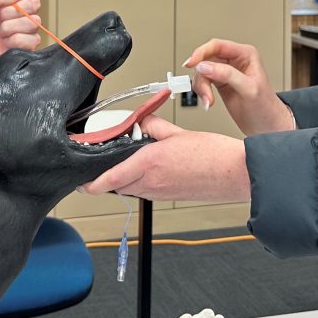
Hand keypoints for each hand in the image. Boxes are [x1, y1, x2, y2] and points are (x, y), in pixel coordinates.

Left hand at [78, 115, 248, 201]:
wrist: (235, 174)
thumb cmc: (212, 155)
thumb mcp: (178, 132)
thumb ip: (155, 126)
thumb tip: (142, 121)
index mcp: (150, 164)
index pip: (111, 179)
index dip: (92, 185)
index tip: (82, 183)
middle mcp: (152, 182)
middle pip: (118, 186)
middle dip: (107, 179)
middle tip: (104, 164)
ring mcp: (161, 193)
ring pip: (131, 189)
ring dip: (125, 180)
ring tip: (131, 161)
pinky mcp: (170, 197)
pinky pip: (147, 191)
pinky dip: (141, 182)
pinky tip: (151, 168)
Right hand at [184, 39, 292, 135]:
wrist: (266, 128)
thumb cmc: (265, 107)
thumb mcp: (248, 89)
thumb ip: (227, 75)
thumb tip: (204, 66)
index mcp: (245, 54)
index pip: (217, 45)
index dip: (201, 52)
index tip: (191, 63)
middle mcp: (235, 60)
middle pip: (206, 59)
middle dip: (202, 77)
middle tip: (204, 91)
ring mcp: (226, 72)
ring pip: (202, 72)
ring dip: (201, 87)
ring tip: (209, 101)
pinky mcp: (220, 84)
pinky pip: (203, 82)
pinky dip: (202, 92)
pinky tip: (208, 102)